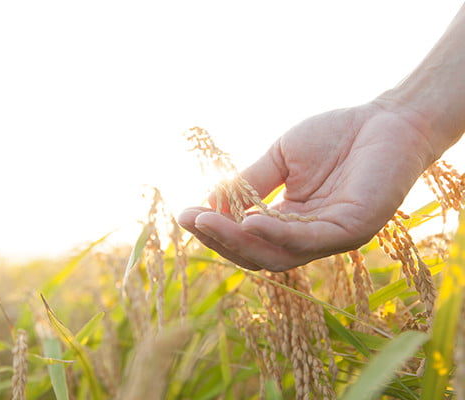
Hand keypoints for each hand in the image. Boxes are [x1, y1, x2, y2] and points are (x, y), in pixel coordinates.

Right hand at [178, 101, 435, 270]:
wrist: (386, 118)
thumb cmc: (336, 135)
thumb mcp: (281, 158)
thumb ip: (250, 182)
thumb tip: (208, 203)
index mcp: (290, 221)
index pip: (246, 237)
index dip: (215, 228)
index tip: (184, 213)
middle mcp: (308, 237)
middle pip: (256, 254)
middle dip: (219, 238)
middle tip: (190, 219)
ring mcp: (330, 238)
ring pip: (276, 255)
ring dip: (239, 240)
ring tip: (207, 222)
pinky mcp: (352, 230)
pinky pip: (307, 241)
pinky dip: (276, 234)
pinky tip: (251, 221)